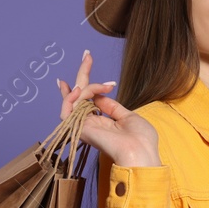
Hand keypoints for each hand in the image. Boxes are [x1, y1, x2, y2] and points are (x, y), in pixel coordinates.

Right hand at [56, 49, 161, 167]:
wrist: (140, 153)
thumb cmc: (140, 140)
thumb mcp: (128, 116)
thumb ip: (111, 106)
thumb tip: (99, 95)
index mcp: (102, 121)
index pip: (88, 100)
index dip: (85, 84)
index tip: (87, 63)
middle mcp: (91, 123)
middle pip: (79, 95)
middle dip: (82, 73)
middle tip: (87, 54)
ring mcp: (84, 125)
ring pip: (74, 98)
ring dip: (86, 85)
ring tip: (103, 82)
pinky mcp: (79, 128)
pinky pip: (68, 109)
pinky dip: (71, 97)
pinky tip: (81, 89)